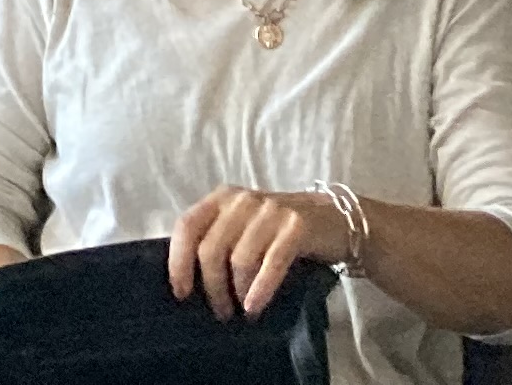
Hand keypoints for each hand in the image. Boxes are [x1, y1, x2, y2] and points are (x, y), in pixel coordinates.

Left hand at [169, 183, 361, 320]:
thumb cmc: (276, 231)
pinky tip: (255, 307)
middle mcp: (242, 200)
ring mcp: (270, 211)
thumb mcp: (242, 227)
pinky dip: (260, 289)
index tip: (182, 293)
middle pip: (212, 249)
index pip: (187, 226)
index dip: (179, 262)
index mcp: (222, 199)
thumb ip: (216, 240)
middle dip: (212, 287)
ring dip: (237, 292)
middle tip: (221, 312)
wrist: (332, 219)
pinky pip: (271, 263)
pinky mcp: (296, 227)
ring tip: (241, 312)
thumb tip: (186, 281)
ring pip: (239, 259)